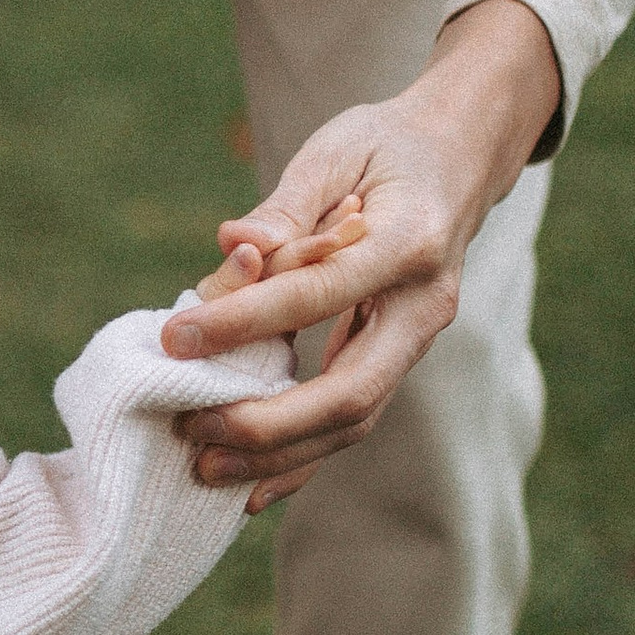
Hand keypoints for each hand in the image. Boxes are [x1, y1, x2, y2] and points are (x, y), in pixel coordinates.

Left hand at [160, 0, 560, 512]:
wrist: (457, 160)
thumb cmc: (386, 146)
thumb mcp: (337, 150)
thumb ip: (286, 205)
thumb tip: (233, 246)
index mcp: (411, 240)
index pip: (321, 293)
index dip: (246, 320)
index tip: (177, 336)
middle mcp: (424, 304)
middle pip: (352, 390)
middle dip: (268, 421)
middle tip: (190, 426)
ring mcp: (417, 339)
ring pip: (354, 420)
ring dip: (277, 454)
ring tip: (202, 465)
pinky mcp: (398, 359)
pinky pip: (352, 422)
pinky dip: (301, 460)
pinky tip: (248, 489)